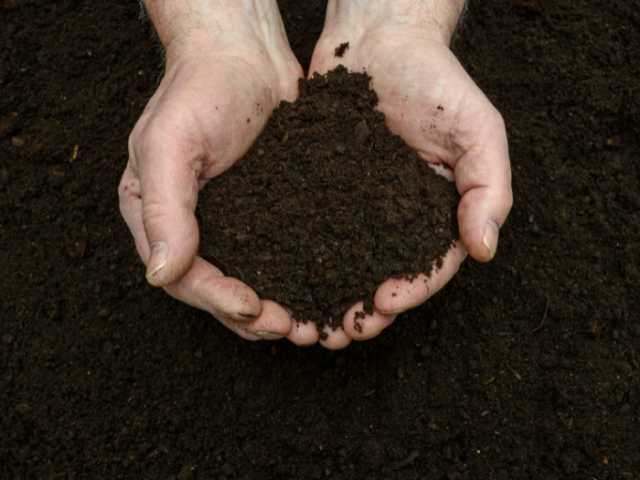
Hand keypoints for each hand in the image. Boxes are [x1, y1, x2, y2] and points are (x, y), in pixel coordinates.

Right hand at [119, 0, 320, 344]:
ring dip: (283, 307)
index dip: (218, 301)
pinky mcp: (270, 212)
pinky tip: (327, 288)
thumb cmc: (199, 88)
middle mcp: (196, 228)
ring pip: (255, 280)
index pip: (184, 277)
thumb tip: (159, 274)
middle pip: (221, 290)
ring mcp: (235, 222)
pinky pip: (282, 254)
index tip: (254, 310)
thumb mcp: (169, 143)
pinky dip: (301, 277)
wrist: (245, 52)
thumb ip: (162, 208)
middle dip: (256, 317)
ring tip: (316, 324)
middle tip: (296, 329)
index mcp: (158, 217)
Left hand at [306, 0, 512, 347]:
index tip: (385, 302)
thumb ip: (489, 187)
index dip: (411, 290)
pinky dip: (299, 261)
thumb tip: (486, 249)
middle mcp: (394, 218)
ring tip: (308, 324)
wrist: (378, 40)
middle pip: (382, 276)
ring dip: (327, 298)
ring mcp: (355, 208)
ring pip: (342, 265)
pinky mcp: (319, 192)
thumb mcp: (478, 128)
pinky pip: (309, 232)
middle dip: (364, 309)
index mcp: (436, 213)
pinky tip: (282, 280)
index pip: (429, 265)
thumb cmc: (436, 80)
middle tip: (340, 331)